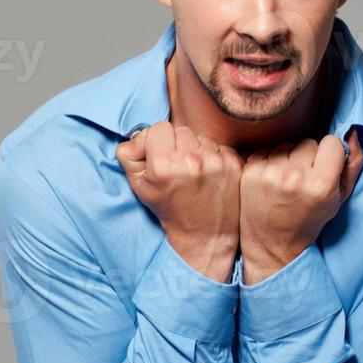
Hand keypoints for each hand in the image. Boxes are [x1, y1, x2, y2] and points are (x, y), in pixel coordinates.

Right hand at [117, 122, 241, 282]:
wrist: (204, 235)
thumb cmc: (169, 209)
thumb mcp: (138, 186)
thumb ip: (129, 154)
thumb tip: (137, 135)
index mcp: (164, 165)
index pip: (158, 128)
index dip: (156, 141)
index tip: (159, 157)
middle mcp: (191, 160)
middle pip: (180, 130)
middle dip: (176, 144)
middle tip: (176, 166)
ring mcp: (215, 161)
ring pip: (200, 136)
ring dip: (195, 149)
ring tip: (193, 171)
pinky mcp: (233, 163)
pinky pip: (218, 145)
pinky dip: (212, 155)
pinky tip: (207, 174)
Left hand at [239, 128, 362, 284]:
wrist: (272, 243)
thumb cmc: (310, 219)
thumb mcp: (340, 198)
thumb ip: (352, 164)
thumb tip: (351, 131)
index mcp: (321, 184)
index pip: (331, 142)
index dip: (330, 155)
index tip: (324, 170)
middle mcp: (294, 177)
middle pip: (308, 142)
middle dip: (309, 156)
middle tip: (305, 179)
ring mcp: (269, 173)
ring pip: (287, 144)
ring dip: (289, 157)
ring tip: (288, 181)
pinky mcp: (250, 171)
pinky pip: (268, 150)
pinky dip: (271, 161)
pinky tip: (272, 180)